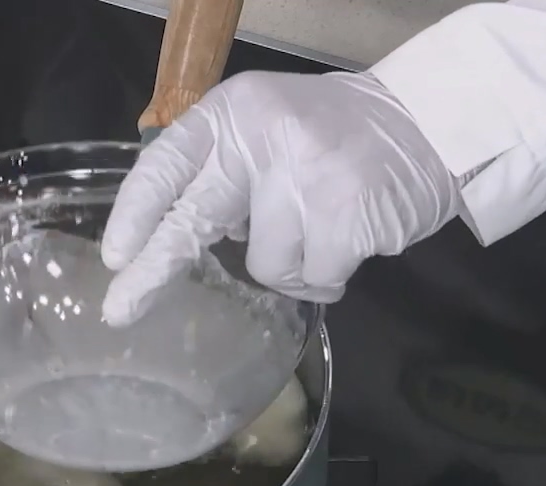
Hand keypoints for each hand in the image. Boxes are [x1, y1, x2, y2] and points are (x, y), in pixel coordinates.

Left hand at [100, 71, 461, 326]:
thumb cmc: (336, 135)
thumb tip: (178, 241)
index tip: (114, 256)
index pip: (168, 163)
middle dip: (155, 269)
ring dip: (290, 266)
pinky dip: (326, 277)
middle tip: (118, 311)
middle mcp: (264, 139)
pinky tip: (348, 244)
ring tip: (322, 229)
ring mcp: (306, 178)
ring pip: (263, 266)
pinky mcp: (346, 218)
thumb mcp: (267, 130)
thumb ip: (223, 173)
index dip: (136, 211)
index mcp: (234, 114)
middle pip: (193, 218)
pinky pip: (312, 279)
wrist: (430, 122)